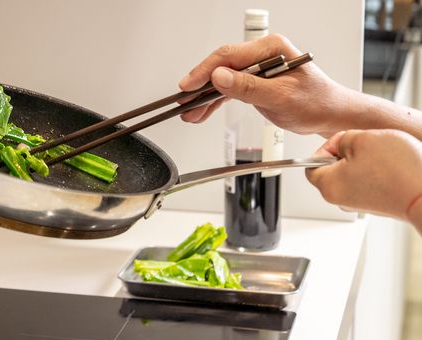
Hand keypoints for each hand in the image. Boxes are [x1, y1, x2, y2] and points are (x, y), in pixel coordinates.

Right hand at [178, 34, 355, 136]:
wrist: (332, 115)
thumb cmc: (316, 103)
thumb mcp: (280, 97)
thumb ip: (247, 87)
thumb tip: (219, 77)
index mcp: (270, 49)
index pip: (228, 56)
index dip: (204, 71)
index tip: (188, 86)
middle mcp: (262, 56)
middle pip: (221, 67)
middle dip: (200, 86)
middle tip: (183, 101)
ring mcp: (258, 69)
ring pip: (222, 80)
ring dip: (205, 98)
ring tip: (189, 113)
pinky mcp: (256, 83)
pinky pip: (230, 90)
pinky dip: (216, 102)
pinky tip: (203, 112)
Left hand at [305, 129, 421, 220]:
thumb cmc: (398, 171)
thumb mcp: (362, 139)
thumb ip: (343, 139)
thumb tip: (341, 144)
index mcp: (328, 185)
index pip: (310, 165)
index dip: (326, 147)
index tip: (342, 140)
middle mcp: (341, 199)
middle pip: (333, 169)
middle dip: (348, 152)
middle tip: (366, 145)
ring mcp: (360, 203)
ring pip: (354, 173)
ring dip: (366, 159)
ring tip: (383, 154)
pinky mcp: (378, 204)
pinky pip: (371, 181)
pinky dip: (379, 170)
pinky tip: (393, 165)